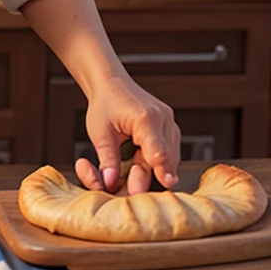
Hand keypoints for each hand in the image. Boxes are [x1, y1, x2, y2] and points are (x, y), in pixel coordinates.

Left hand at [74, 73, 180, 193]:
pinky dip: (156, 161)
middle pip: (165, 159)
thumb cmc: (105, 105)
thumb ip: (107, 159)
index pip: (159, 151)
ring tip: (130, 161)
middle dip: (150, 175)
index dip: (161, 170)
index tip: (166, 183)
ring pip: (170, 159)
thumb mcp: (100, 133)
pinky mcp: (171, 129)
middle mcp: (163, 119)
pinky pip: (169, 153)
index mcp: (145, 118)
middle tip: (131, 185)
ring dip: (153, 168)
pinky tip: (139, 156)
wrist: (111, 84)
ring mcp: (170, 123)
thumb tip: (110, 182)